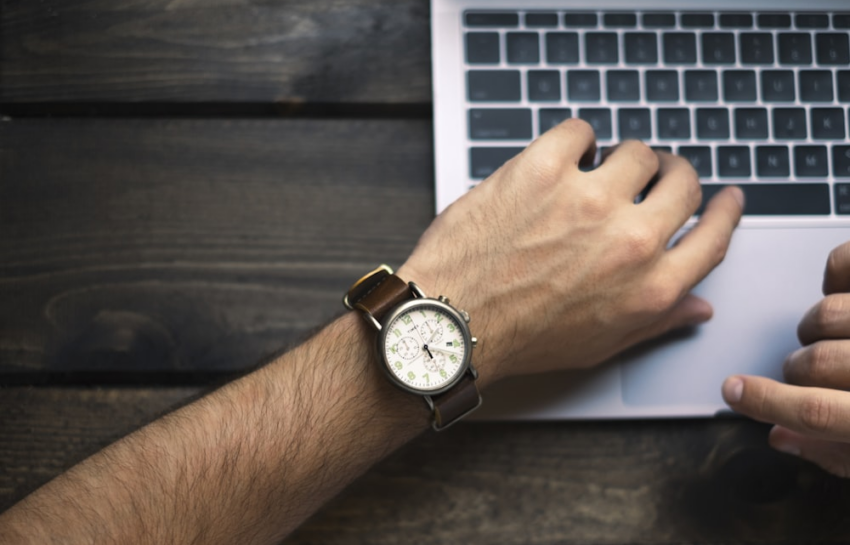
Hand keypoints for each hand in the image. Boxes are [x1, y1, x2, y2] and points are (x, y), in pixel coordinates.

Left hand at [397, 119, 743, 383]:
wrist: (452, 323)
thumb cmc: (518, 338)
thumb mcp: (600, 344)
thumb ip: (656, 321)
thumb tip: (697, 306)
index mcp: (650, 286)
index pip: (714, 236)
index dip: (724, 211)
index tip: (725, 197)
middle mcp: (629, 241)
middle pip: (683, 182)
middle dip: (673, 175)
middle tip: (654, 175)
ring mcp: (587, 200)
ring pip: (636, 151)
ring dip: (620, 159)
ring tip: (595, 172)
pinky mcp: (542, 170)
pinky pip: (580, 131)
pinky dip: (574, 140)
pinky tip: (562, 158)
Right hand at [722, 241, 849, 477]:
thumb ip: (836, 452)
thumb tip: (780, 437)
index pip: (815, 415)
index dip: (766, 404)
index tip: (732, 391)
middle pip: (814, 363)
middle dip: (797, 370)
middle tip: (801, 371)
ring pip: (828, 315)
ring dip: (817, 326)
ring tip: (831, 336)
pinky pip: (847, 263)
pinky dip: (836, 270)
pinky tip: (839, 288)